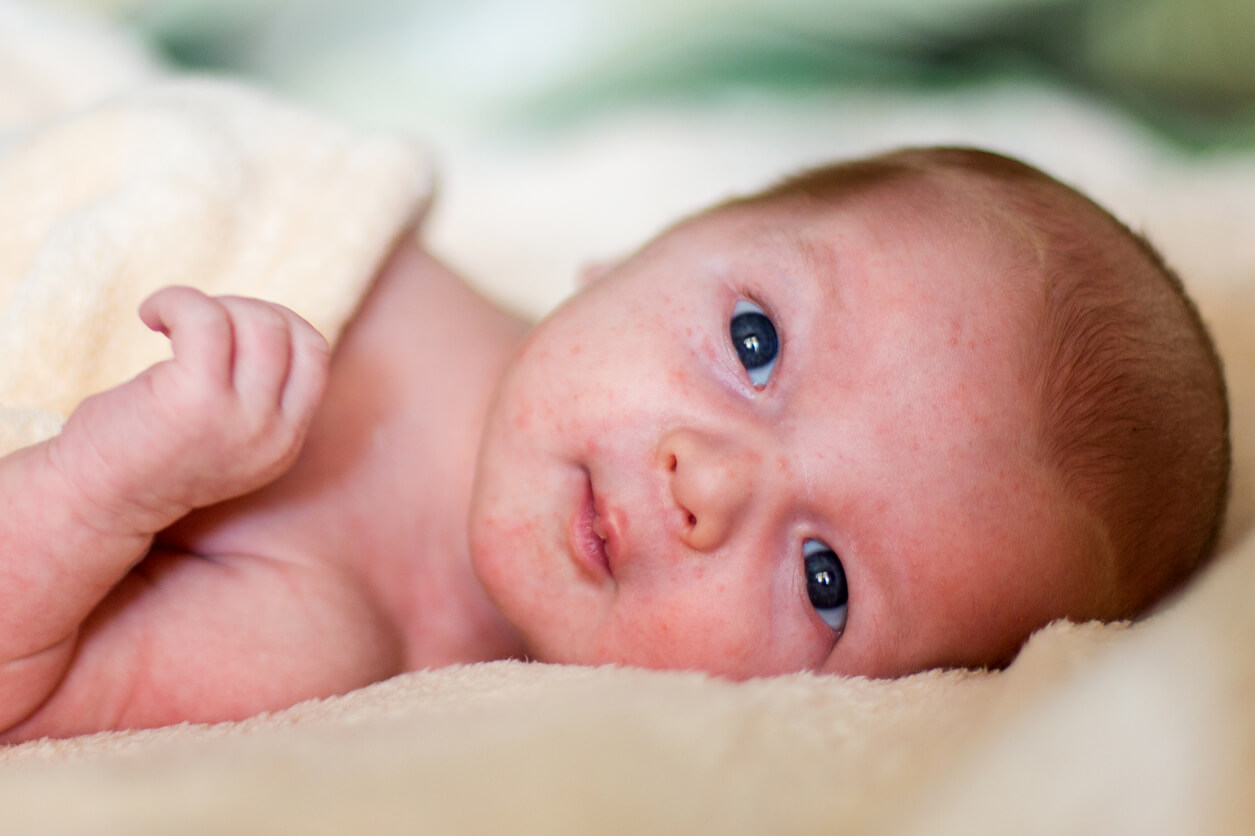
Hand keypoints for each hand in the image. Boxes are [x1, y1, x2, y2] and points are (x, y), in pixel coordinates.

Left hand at [57, 287, 330, 524]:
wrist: (95, 503)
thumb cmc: (148, 457)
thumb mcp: (227, 438)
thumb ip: (258, 399)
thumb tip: (262, 324)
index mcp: (285, 442)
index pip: (315, 354)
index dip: (277, 322)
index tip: (230, 330)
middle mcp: (274, 436)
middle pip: (289, 331)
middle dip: (241, 308)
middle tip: (193, 324)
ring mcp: (240, 420)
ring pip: (257, 322)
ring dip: (210, 304)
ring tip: (170, 319)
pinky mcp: (196, 400)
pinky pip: (204, 319)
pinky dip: (176, 301)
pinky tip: (150, 316)